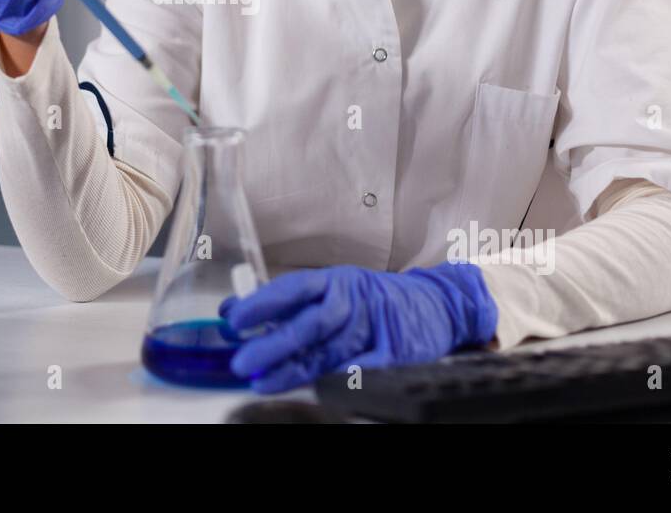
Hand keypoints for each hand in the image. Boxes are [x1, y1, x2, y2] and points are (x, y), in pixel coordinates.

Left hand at [220, 262, 498, 392]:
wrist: (439, 303)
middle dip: (275, 343)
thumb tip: (231, 311)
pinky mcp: (398, 351)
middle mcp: (356, 299)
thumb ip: (285, 302)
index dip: (265, 302)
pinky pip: (367, 367)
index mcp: (337, 280)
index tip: (235, 319)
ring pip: (332, 351)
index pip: (295, 287)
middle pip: (312, 322)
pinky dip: (344, 378)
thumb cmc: (374, 298)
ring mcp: (377, 325)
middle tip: (243, 361)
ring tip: (264, 382)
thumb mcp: (332, 289)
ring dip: (296, 369)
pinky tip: (320, 388)